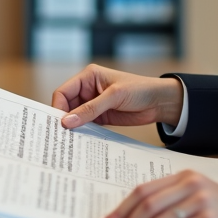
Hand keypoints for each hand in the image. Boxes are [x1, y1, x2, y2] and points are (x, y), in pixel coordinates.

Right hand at [52, 63, 183, 128]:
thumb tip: (67, 121)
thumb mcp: (114, 97)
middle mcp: (88, 89)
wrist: (159, 102)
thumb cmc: (139, 89)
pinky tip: (81, 140)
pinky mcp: (101, 116)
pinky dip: (83, 132)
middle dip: (64, 118)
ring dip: (73, 127)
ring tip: (69, 140)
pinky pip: (86, 124)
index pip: (64, 91)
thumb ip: (90, 109)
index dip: (58, 106)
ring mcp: (94, 104)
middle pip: (66, 105)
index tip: (58, 123)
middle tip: (60, 135)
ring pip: (75, 116)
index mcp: (88, 76)